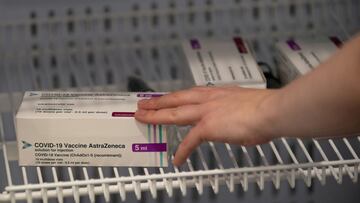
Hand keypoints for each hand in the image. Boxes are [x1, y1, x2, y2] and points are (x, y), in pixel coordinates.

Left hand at [135, 86, 278, 165]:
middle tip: (143, 103)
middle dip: (157, 101)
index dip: (175, 95)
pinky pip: (189, 141)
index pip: (189, 93)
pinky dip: (182, 151)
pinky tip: (177, 159)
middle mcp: (208, 99)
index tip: (166, 96)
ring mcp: (206, 112)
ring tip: (143, 117)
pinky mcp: (208, 126)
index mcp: (217, 93)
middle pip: (175, 99)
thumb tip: (235, 118)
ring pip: (173, 113)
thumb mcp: (244, 103)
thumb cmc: (265, 107)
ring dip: (156, 115)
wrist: (271, 111)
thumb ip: (234, 111)